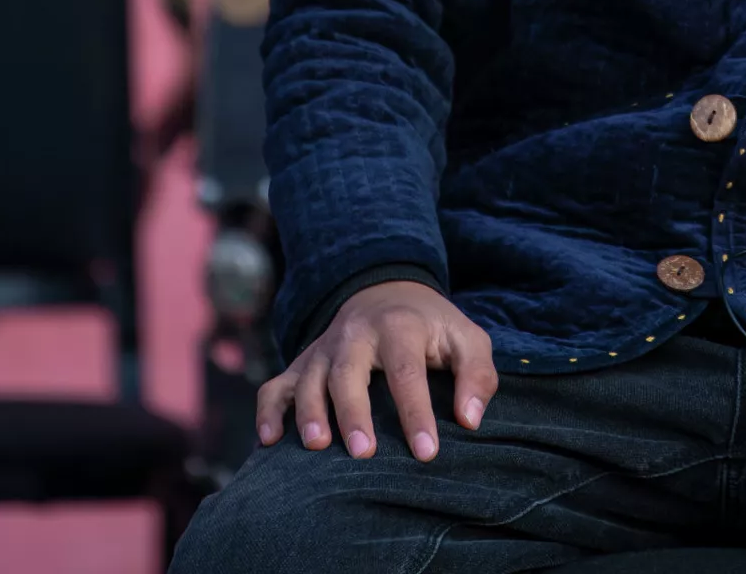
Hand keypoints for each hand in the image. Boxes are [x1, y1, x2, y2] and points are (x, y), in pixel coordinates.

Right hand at [256, 280, 496, 463]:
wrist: (388, 291)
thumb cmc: (433, 328)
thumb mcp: (467, 339)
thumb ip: (477, 375)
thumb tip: (470, 420)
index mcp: (400, 326)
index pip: (406, 371)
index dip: (415, 413)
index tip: (427, 452)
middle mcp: (356, 335)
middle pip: (348, 372)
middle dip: (353, 412)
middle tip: (364, 453)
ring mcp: (324, 349)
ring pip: (308, 379)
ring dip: (309, 413)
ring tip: (317, 446)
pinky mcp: (303, 363)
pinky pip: (275, 386)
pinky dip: (268, 411)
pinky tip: (269, 440)